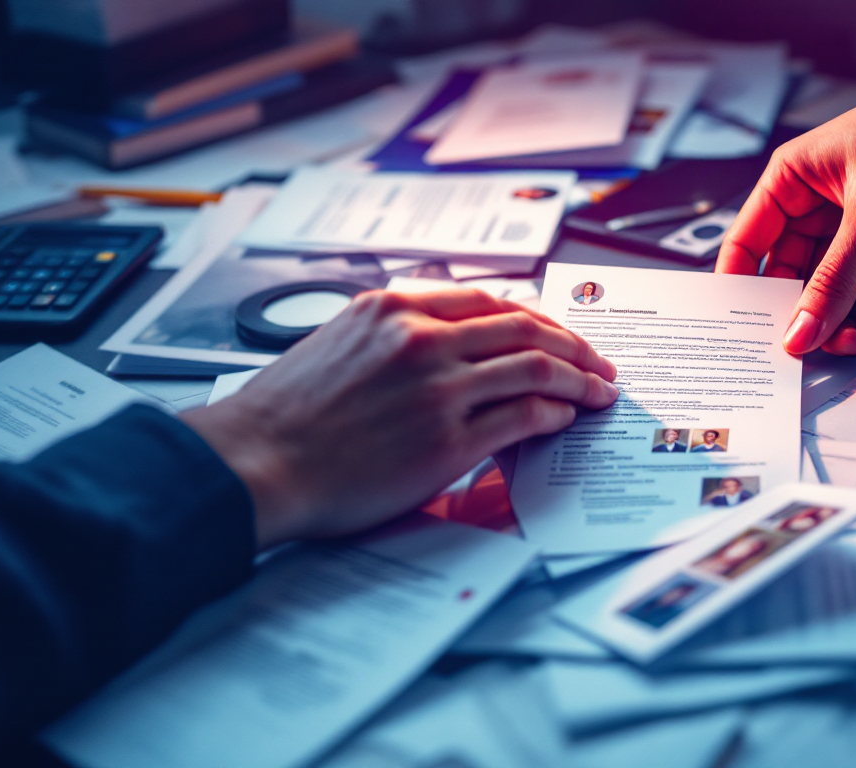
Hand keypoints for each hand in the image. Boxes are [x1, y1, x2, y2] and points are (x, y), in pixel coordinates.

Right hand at [182, 289, 617, 548]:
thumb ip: (395, 333)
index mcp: (394, 308)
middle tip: (598, 362)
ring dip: (580, 379)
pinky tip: (565, 419)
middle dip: (574, 344)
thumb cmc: (287, 415)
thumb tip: (448, 343)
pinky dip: (555, 413)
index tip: (558, 332)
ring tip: (598, 392)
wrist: (256, 463)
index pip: (489, 300)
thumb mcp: (339, 342)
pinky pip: (524, 416)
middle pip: (525, 327)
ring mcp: (438, 387)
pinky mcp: (447, 439)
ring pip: (537, 366)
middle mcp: (421, 338)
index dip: (536, 317)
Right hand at [716, 62, 855, 354]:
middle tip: (826, 345)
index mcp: (788, 182)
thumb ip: (834, 281)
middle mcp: (810, 204)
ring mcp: (846, 223)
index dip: (744, 292)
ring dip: (847, 315)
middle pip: (790, 277)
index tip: (753, 334)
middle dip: (808, 314)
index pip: (746, 246)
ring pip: (830, 288)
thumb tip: (800, 332)